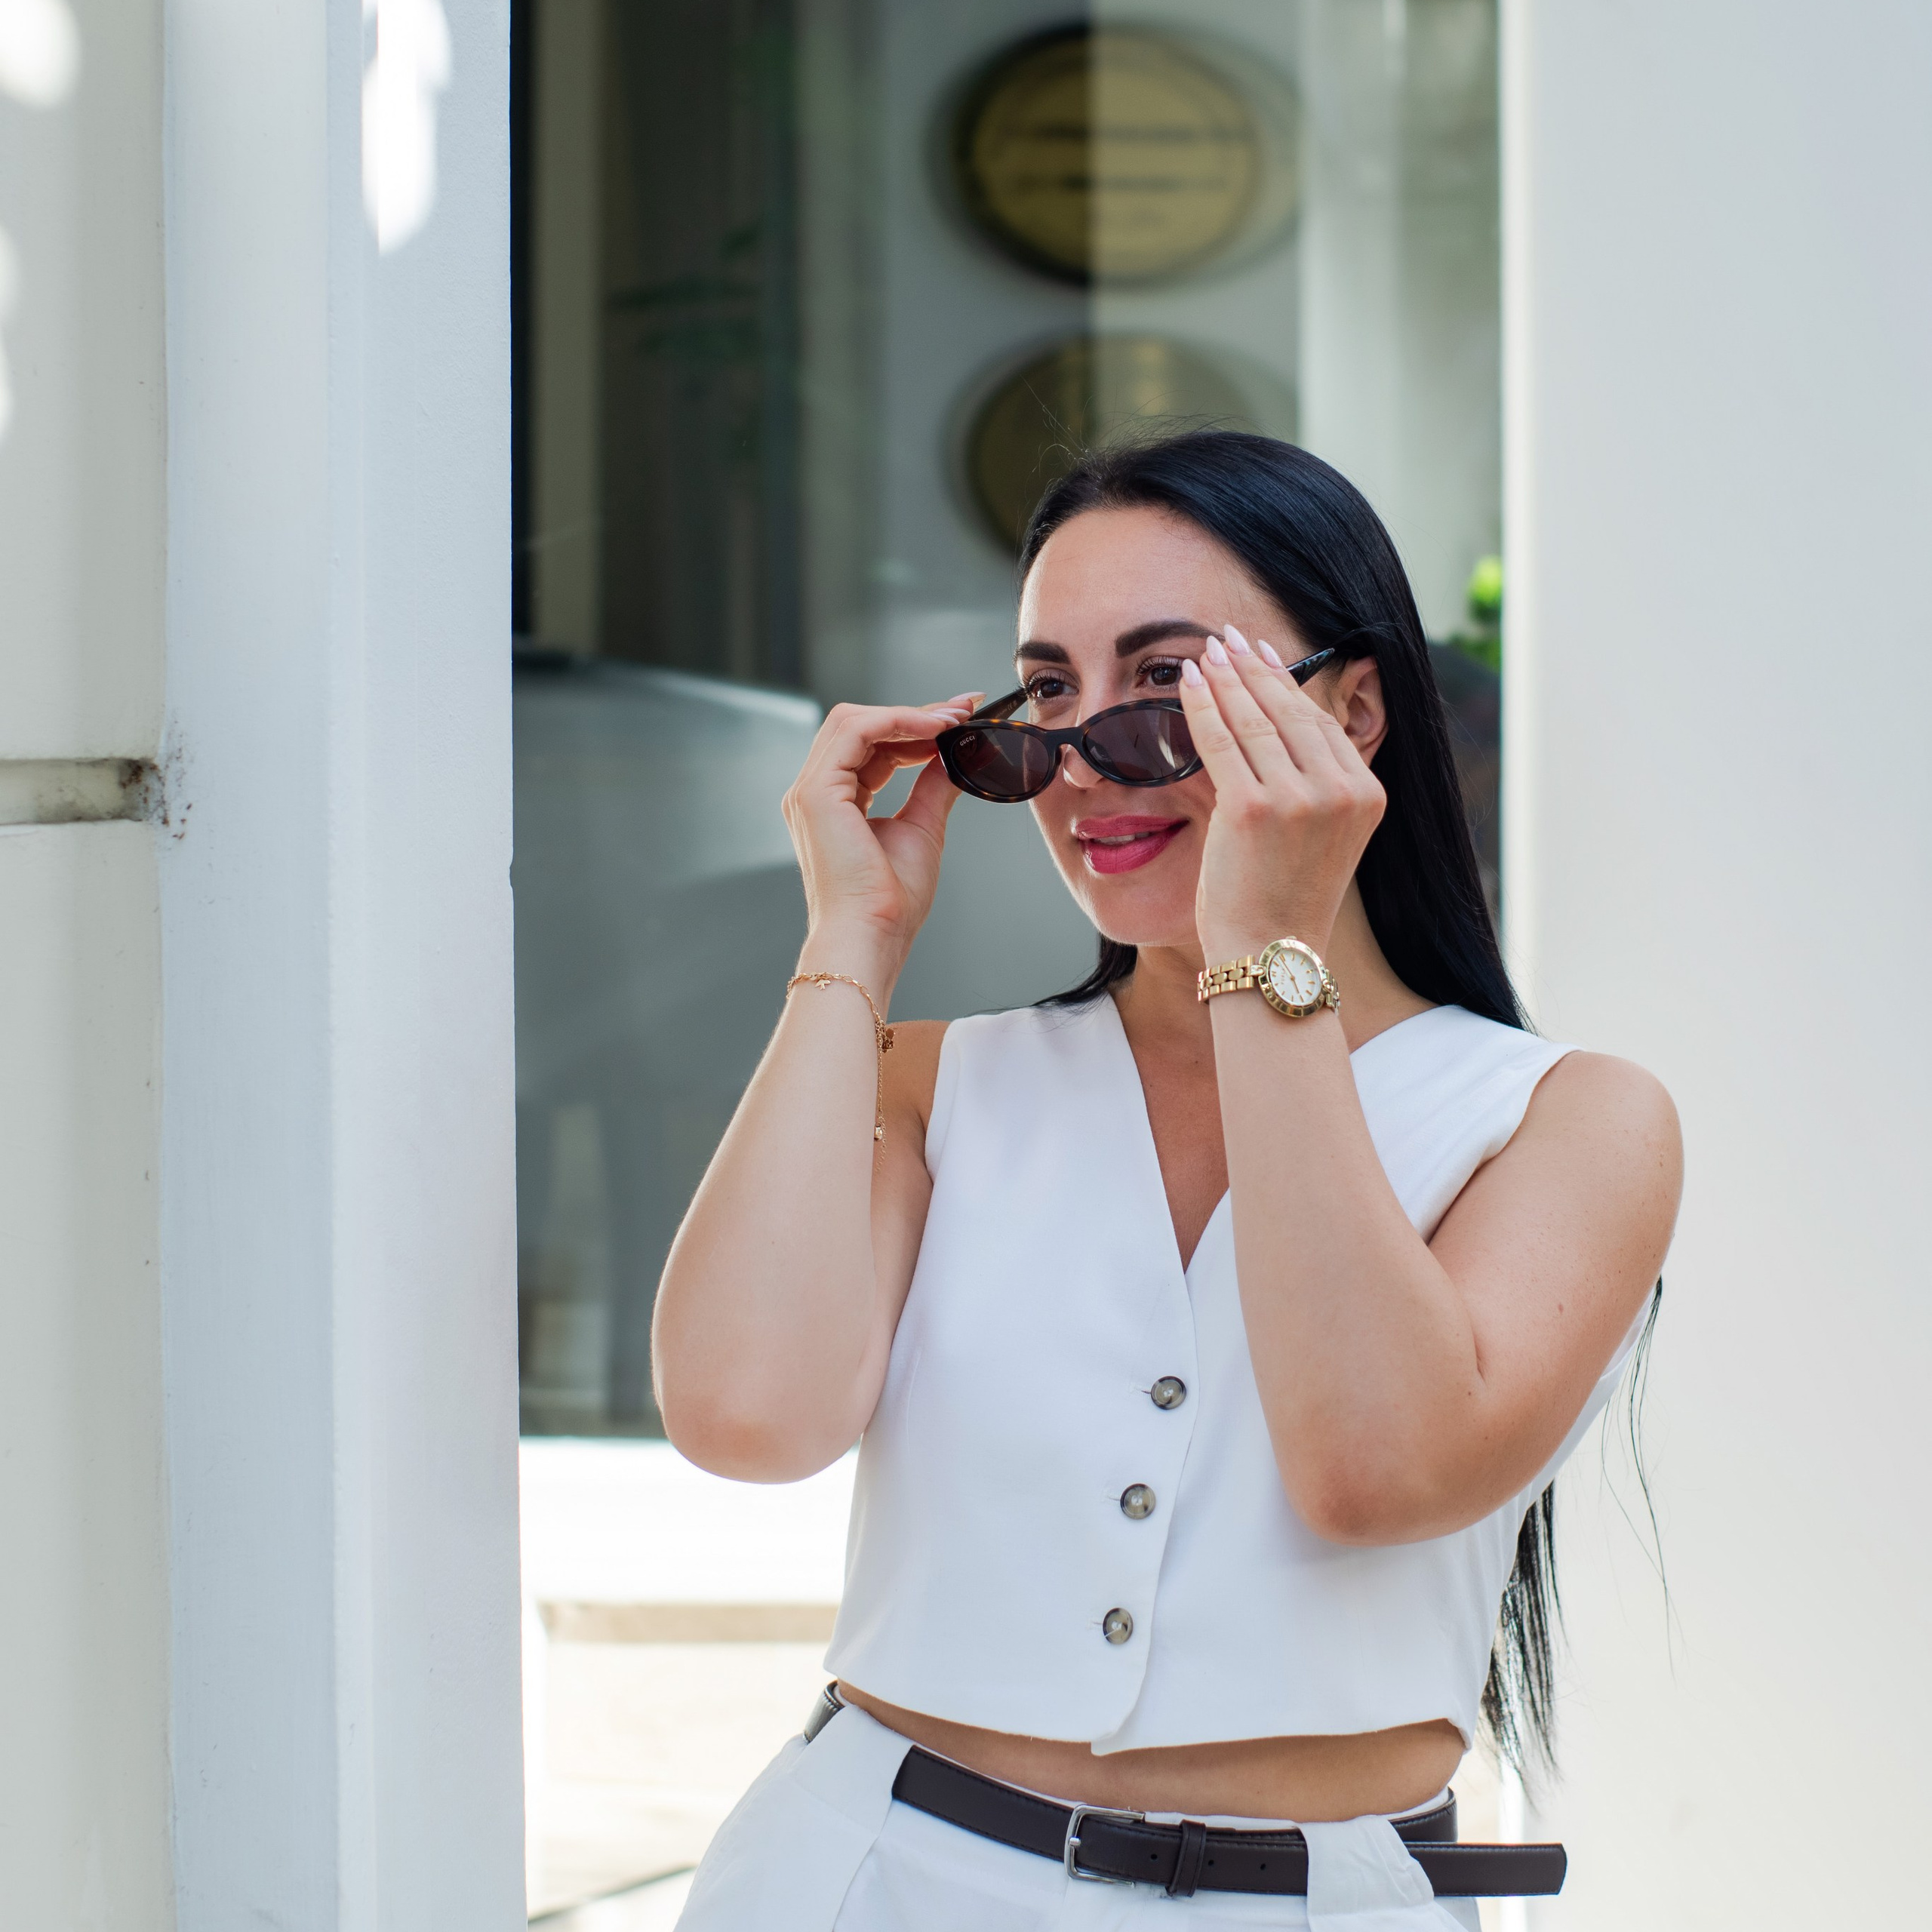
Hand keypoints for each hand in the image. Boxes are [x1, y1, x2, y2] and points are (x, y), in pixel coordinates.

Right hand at [781, 693, 980, 982]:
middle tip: (961, 710)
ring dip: (907, 715)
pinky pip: (855, 732)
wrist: (873, 936)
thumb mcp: (922, 828)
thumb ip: (933, 785)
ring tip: (952, 720)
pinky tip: (934, 728)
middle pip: (858, 726)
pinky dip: (896, 721)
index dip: (915, 726)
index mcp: (834, 802)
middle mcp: (815, 792)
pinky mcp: (815, 793)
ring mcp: (809, 791)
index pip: (871, 745)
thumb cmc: (890, 903)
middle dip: (913, 714)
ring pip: (853, 721)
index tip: (959, 716)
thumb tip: (956, 753)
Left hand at [1176, 625, 1383, 959]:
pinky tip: (1189, 682)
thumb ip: (1307, 783)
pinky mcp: (1255, 807)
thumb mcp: (1319, 836)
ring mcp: (1301, 798)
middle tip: (1230, 638)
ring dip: (1226, 678)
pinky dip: (1202, 706)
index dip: (1287, 684)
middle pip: (1291, 712)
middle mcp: (1342, 790)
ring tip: (1206, 652)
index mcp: (1366, 794)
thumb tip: (1267, 724)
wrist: (1271, 956)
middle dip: (1254, 668)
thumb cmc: (1284, 900)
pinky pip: (1222, 740)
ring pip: (1255, 719)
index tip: (1262, 656)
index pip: (1321, 723)